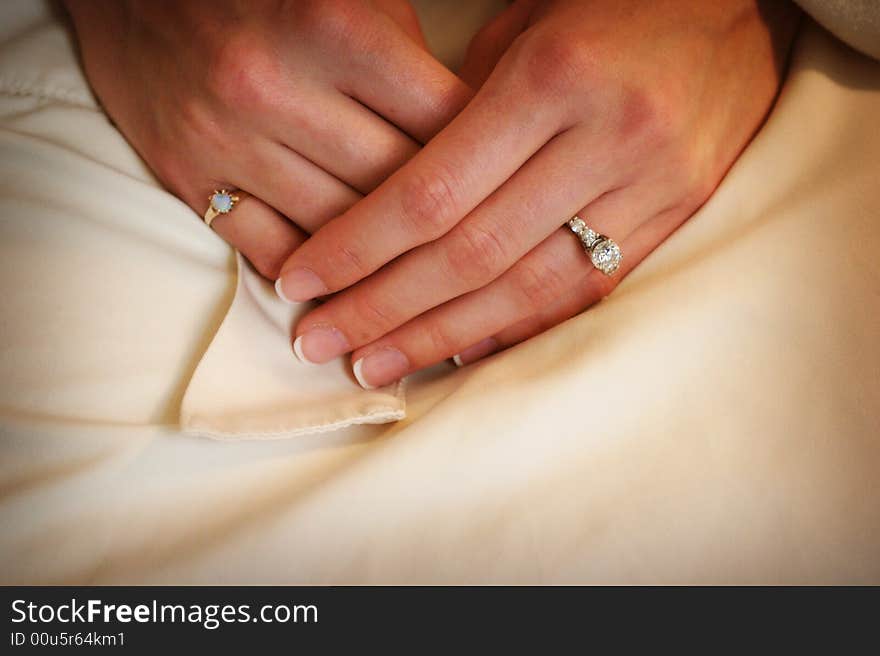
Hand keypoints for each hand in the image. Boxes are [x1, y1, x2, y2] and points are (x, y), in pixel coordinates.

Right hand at [62, 0, 470, 277]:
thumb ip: (411, 65)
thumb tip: (476, 142)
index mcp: (332, 26)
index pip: (443, 120)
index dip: (493, 163)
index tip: (518, 193)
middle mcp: (275, 84)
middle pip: (396, 187)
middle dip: (451, 228)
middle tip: (492, 258)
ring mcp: (226, 139)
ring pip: (338, 233)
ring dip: (391, 271)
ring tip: (437, 297)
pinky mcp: (188, 178)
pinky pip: (271, 252)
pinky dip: (318, 280)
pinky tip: (353, 293)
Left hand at [276, 0, 799, 386]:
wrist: (734, 9)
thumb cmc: (607, 5)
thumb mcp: (522, 28)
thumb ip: (458, 116)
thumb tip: (390, 206)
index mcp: (553, 77)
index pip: (433, 191)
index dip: (358, 247)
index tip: (301, 283)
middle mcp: (606, 139)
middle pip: (472, 254)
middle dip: (386, 308)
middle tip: (320, 342)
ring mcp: (652, 187)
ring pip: (529, 290)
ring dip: (442, 336)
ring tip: (376, 366)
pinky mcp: (678, 217)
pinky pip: (585, 293)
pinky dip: (517, 330)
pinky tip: (459, 353)